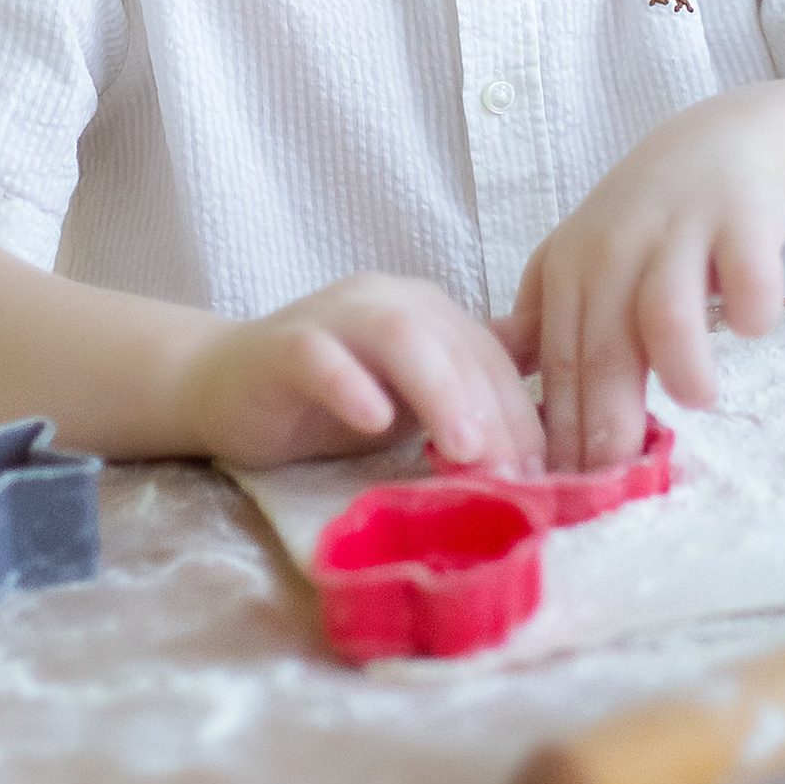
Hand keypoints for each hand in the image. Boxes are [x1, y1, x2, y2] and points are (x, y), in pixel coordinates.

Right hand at [175, 272, 546, 474]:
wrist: (225, 386)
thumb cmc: (331, 400)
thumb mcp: (413, 404)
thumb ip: (471, 402)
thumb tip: (559, 431)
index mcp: (431, 314)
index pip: (494, 361)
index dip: (526, 418)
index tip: (551, 482)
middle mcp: (390, 301)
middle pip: (457, 347)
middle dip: (496, 414)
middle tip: (519, 479)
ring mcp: (335, 316)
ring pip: (400, 336)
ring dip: (440, 392)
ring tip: (467, 452)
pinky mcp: (284, 344)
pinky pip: (319, 355)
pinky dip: (350, 383)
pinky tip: (374, 420)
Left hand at [499, 96, 784, 468]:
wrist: (727, 145)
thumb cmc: (651, 225)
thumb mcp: (586, 265)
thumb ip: (546, 328)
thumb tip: (485, 397)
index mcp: (569, 267)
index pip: (557, 362)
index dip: (558, 432)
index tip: (565, 492)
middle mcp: (615, 245)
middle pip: (602, 346)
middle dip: (607, 423)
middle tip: (620, 482)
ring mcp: (678, 227)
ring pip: (662, 306)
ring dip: (678, 360)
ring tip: (696, 399)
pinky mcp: (743, 212)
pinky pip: (746, 269)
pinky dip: (750, 302)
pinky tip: (752, 327)